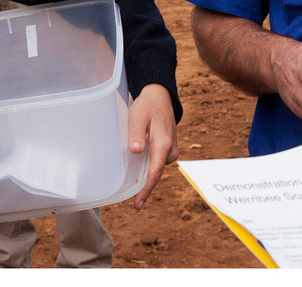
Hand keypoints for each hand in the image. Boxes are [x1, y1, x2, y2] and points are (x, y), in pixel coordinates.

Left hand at [126, 83, 177, 209]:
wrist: (160, 97)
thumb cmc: (147, 106)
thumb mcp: (137, 116)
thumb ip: (136, 134)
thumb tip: (136, 152)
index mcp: (163, 144)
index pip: (154, 173)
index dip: (146, 190)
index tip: (137, 204)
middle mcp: (170, 150)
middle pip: (155, 173)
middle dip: (144, 184)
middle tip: (131, 196)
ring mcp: (171, 149)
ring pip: (156, 167)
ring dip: (145, 172)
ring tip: (131, 173)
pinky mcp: (168, 148)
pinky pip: (157, 161)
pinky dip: (148, 165)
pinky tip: (138, 163)